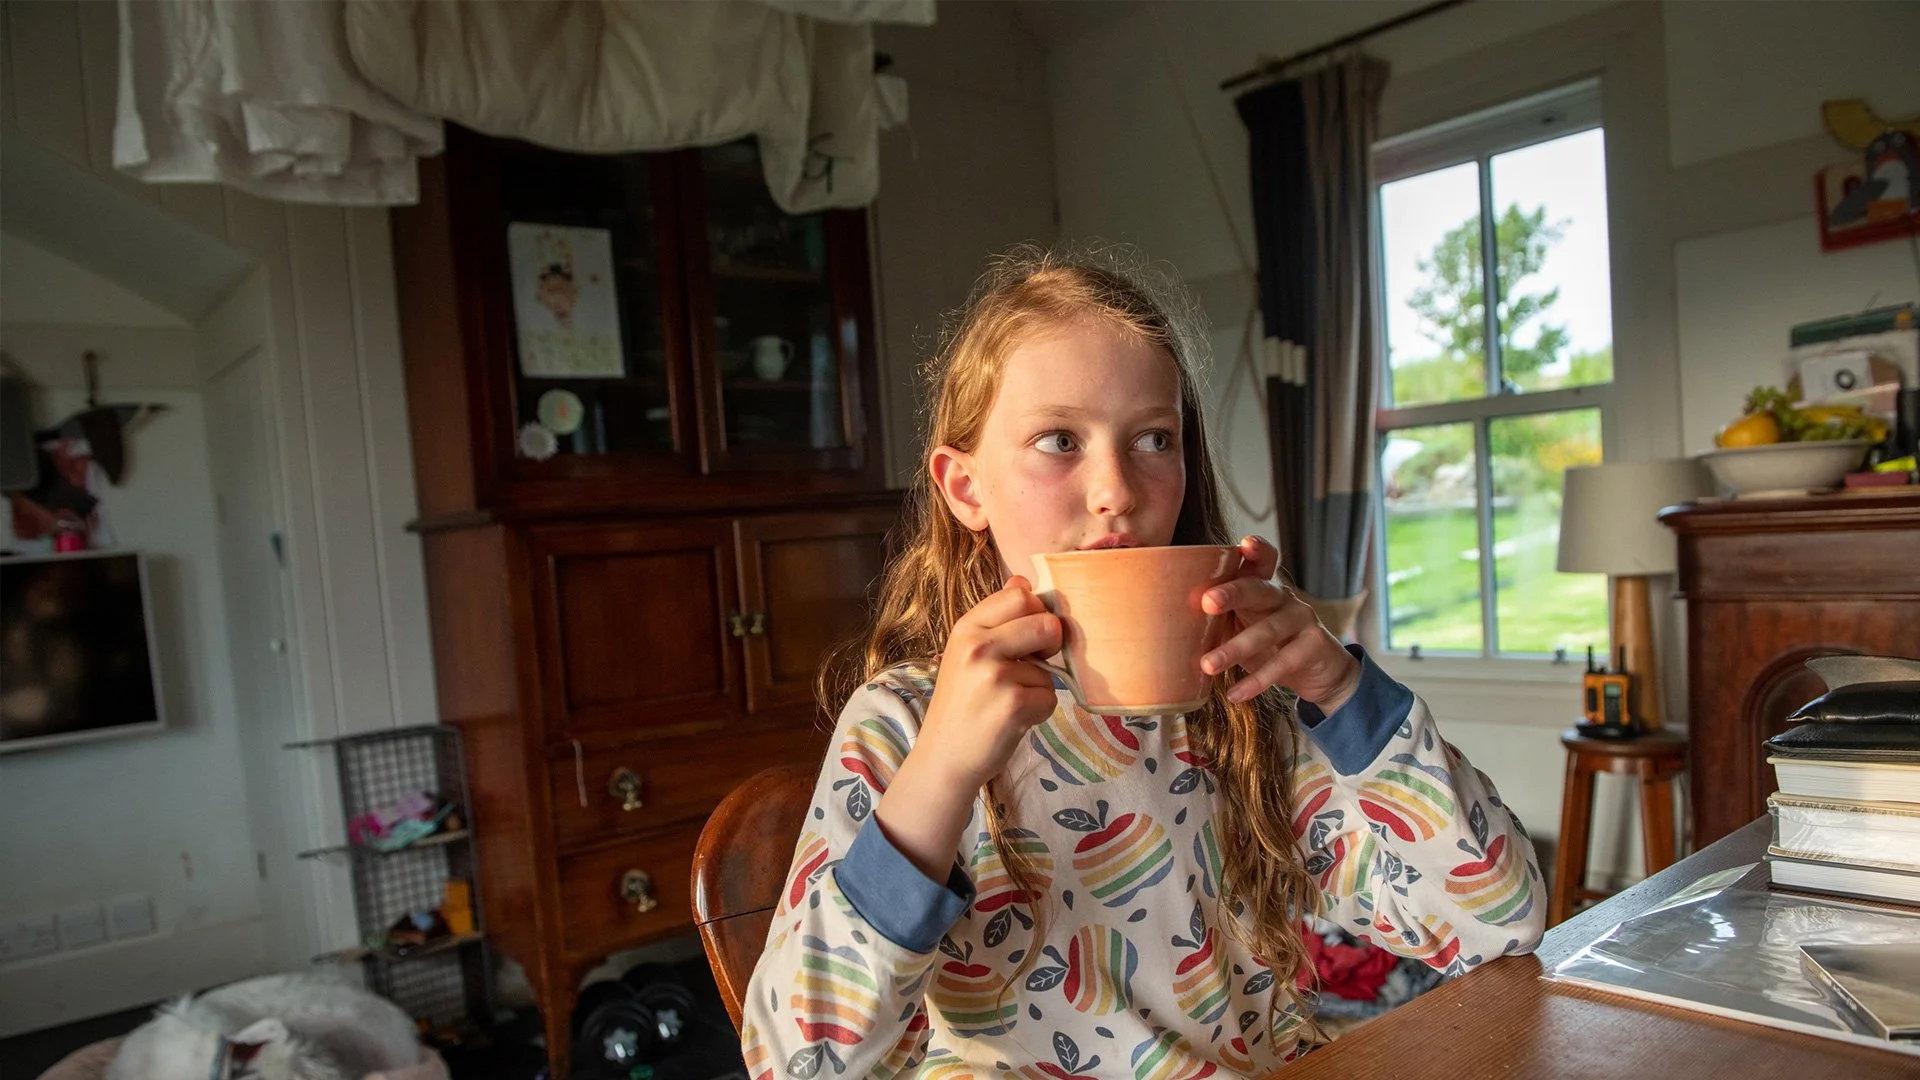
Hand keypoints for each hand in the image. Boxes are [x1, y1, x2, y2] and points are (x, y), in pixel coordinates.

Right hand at [876, 578, 1061, 880]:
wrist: (943, 757)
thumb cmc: (962, 704)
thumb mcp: (968, 652)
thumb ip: (997, 618)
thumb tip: (1023, 579)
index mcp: (967, 628)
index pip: (1020, 594)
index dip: (1036, 612)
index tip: (1029, 635)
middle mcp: (978, 646)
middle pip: (1046, 623)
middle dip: (1050, 646)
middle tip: (1031, 667)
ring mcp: (995, 675)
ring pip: (1050, 669)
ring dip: (1040, 688)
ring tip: (1009, 702)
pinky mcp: (1013, 705)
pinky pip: (1050, 698)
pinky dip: (1039, 712)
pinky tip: (1013, 721)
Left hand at [1198, 537, 1361, 710]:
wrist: (1320, 673)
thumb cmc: (1271, 645)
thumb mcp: (1245, 627)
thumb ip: (1220, 621)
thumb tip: (1169, 631)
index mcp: (1263, 587)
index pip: (1261, 562)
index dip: (1256, 551)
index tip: (1243, 545)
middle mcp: (1283, 597)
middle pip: (1258, 589)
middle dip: (1233, 594)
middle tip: (1207, 603)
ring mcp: (1302, 618)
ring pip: (1268, 630)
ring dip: (1235, 648)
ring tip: (1207, 666)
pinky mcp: (1313, 646)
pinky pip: (1283, 663)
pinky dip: (1257, 681)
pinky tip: (1235, 694)